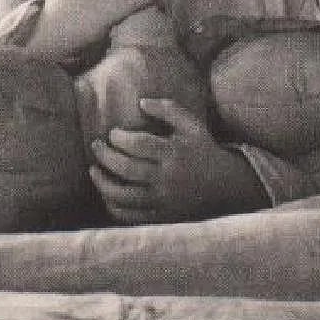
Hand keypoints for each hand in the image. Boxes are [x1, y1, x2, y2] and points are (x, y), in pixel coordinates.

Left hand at [89, 98, 268, 223]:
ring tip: (94, 170)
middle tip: (96, 146)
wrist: (225, 186)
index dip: (119, 137)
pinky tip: (107, 193)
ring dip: (102, 183)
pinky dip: (113, 205)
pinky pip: (130, 215)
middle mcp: (167, 178)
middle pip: (127, 168)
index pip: (139, 144)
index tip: (113, 133)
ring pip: (123, 195)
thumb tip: (141, 102)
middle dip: (105, 156)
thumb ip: (168, 109)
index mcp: (174, 153)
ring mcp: (163, 200)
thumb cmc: (203, 150)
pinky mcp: (160, 217)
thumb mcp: (192, 125)